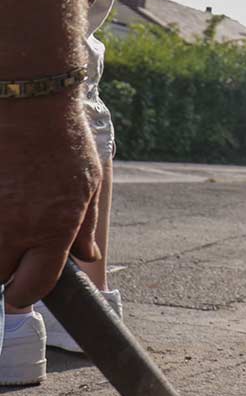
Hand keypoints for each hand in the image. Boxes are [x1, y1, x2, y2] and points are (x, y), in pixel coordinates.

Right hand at [0, 97, 101, 306]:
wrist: (27, 102)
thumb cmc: (63, 141)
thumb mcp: (87, 185)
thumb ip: (84, 228)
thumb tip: (87, 257)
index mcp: (51, 231)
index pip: (32, 287)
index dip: (29, 293)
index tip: (26, 290)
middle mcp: (14, 229)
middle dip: (7, 269)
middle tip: (18, 249)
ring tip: (12, 217)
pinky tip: (3, 198)